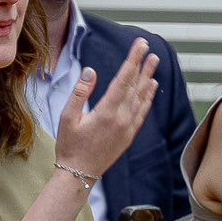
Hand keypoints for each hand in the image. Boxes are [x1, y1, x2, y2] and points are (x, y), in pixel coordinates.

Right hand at [54, 38, 158, 179]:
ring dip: (148, 77)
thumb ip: (80, 93)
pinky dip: (148, 97)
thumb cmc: (70, 146)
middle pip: (135, 85)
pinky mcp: (129, 135)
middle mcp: (122, 118)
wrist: (79, 174)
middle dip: (142, 64)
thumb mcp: (67, 117)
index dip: (132, 60)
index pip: (123, 79)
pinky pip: (142, 112)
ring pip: (141, 97)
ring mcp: (128, 127)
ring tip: (154, 61)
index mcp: (107, 112)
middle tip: (148, 47)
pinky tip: (151, 87)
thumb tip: (90, 71)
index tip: (139, 46)